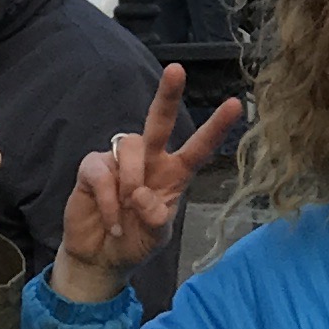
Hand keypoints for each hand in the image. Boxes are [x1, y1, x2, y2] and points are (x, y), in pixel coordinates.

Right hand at [51, 65, 245, 302]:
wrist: (100, 258)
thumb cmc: (135, 242)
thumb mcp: (156, 238)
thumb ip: (156, 220)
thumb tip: (143, 198)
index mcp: (173, 174)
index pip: (198, 148)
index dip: (215, 127)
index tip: (235, 104)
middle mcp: (149, 161)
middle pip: (159, 121)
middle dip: (168, 95)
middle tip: (176, 70)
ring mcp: (119, 161)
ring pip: (130, 147)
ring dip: (131, 180)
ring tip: (128, 209)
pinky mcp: (93, 168)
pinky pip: (102, 171)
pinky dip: (108, 199)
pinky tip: (111, 218)